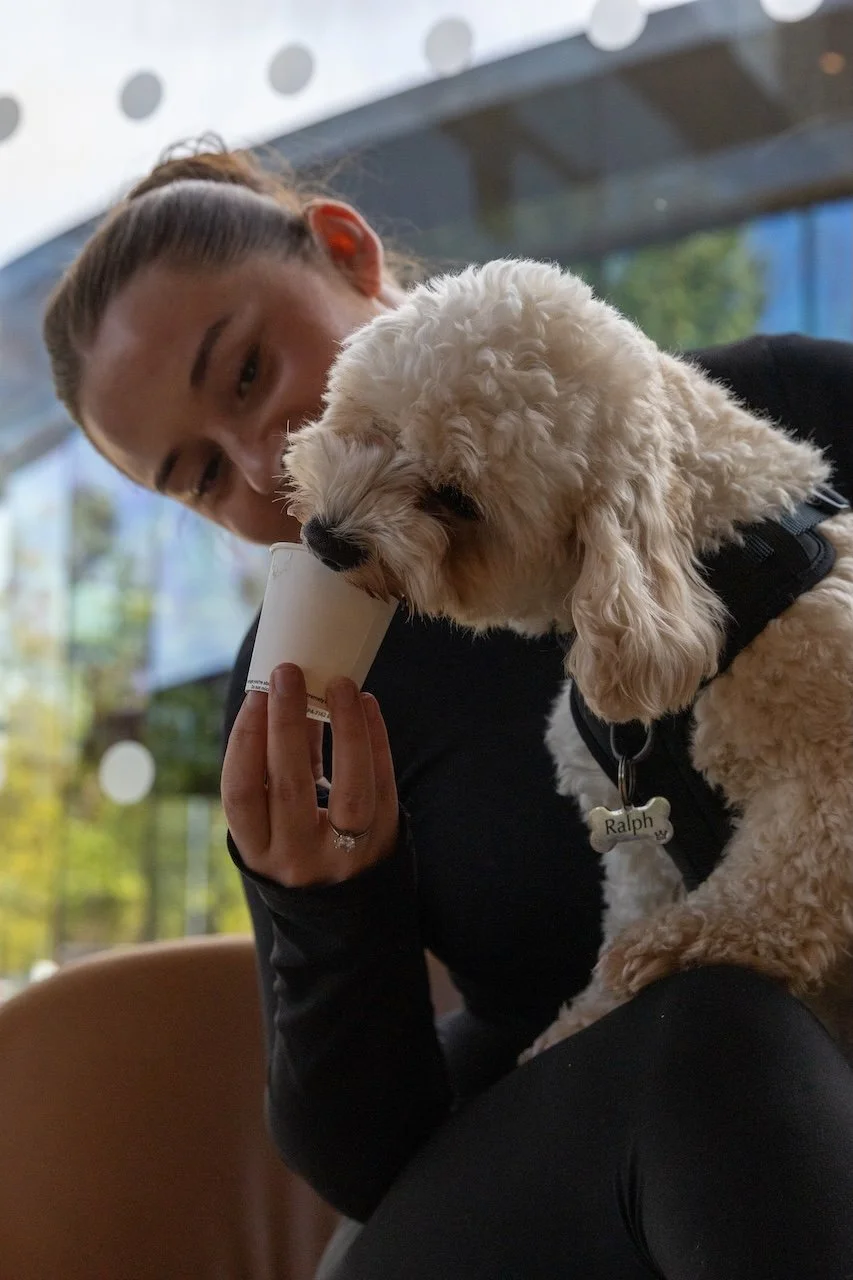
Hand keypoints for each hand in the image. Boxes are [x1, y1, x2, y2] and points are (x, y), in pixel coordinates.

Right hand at [222, 663, 398, 886]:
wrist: (345, 910)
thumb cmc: (298, 843)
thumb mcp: (274, 817)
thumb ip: (279, 764)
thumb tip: (288, 695)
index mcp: (256, 849)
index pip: (241, 791)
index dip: (246, 740)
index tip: (255, 695)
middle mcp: (295, 857)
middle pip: (289, 785)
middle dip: (286, 722)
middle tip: (288, 673)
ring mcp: (343, 856)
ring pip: (349, 789)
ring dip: (344, 729)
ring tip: (339, 684)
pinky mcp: (383, 844)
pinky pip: (383, 787)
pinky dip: (376, 741)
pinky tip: (366, 705)